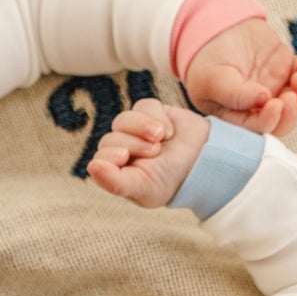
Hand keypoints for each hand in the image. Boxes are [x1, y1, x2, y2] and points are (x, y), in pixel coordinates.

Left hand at [86, 98, 210, 208]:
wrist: (205, 162)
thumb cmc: (170, 181)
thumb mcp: (143, 189)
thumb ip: (115, 182)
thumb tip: (91, 166)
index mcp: (116, 170)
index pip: (100, 157)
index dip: (109, 155)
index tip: (125, 158)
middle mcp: (122, 149)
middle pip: (111, 137)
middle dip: (132, 143)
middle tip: (154, 152)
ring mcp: (135, 130)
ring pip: (123, 119)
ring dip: (141, 127)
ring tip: (161, 138)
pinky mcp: (151, 113)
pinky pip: (143, 106)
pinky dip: (155, 116)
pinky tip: (168, 131)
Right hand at [183, 17, 296, 136]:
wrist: (216, 31)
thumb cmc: (206, 61)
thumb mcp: (213, 80)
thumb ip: (235, 94)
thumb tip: (263, 99)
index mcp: (237, 118)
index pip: (259, 129)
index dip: (271, 121)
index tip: (275, 104)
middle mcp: (258, 109)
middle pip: (283, 121)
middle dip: (292, 111)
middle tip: (291, 94)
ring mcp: (275, 90)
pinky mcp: (287, 71)